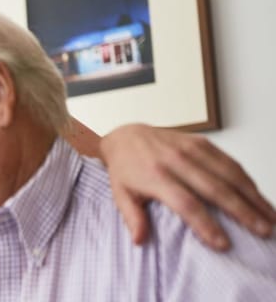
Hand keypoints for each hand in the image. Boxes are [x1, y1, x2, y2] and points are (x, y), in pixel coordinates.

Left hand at [102, 123, 275, 249]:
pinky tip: (259, 196)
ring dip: (253, 196)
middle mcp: (176, 161)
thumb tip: (140, 241)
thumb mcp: (120, 194)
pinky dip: (247, 179)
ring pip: (229, 173)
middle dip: (242, 211)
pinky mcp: (202, 142)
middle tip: (263, 231)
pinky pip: (229, 161)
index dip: (206, 224)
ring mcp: (191, 149)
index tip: (223, 244)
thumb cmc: (125, 170)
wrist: (126, 136)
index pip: (186, 203)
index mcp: (155, 176)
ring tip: (270, 217)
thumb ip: (132, 217)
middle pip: (215, 189)